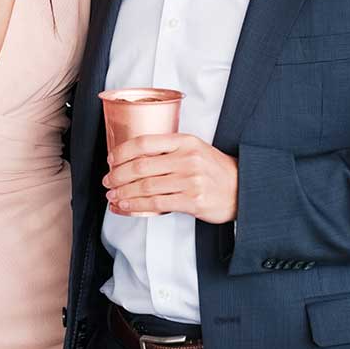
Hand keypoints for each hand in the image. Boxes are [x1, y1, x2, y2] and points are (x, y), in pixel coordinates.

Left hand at [103, 133, 237, 222]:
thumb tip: (134, 157)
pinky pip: (156, 204)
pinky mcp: (192, 201)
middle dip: (118, 175)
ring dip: (123, 193)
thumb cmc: (214, 170)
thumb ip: (169, 150)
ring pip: (145, 187)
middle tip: (107, 181)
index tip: (111, 160)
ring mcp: (190, 180)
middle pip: (140, 166)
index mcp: (185, 141)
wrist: (242, 188)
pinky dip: (136, 206)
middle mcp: (187, 159)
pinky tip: (126, 207)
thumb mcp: (195, 149)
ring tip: (113, 196)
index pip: (145, 142)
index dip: (122, 152)